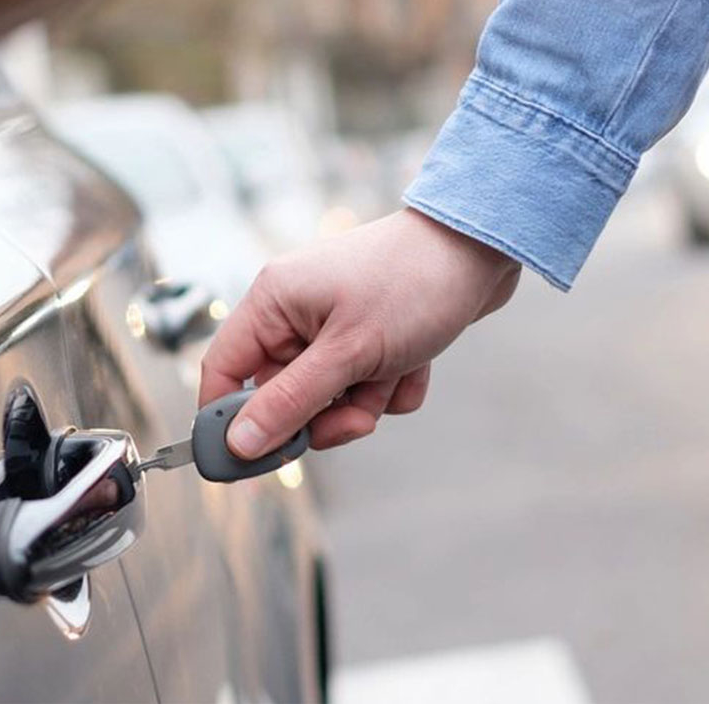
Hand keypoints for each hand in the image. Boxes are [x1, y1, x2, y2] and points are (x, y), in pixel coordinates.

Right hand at [201, 208, 520, 457]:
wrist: (484, 246)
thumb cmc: (412, 285)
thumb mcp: (347, 355)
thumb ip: (290, 403)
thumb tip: (240, 443)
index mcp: (272, 303)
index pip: (223, 371)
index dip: (227, 420)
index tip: (245, 461)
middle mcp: (294, 312)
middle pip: (281, 393)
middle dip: (324, 414)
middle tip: (357, 419)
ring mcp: (332, 323)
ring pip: (328, 396)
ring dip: (365, 402)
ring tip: (397, 376)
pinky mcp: (368, 334)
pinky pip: (364, 384)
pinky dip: (391, 385)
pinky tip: (417, 364)